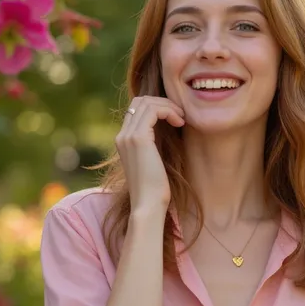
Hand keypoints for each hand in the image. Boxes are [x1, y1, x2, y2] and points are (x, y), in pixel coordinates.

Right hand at [116, 95, 184, 212]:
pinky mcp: (138, 138)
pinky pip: (153, 110)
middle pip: (140, 101)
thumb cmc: (155, 189)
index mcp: (124, 141)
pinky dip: (168, 111)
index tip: (176, 118)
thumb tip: (170, 128)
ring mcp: (128, 136)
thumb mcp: (155, 160)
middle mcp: (122, 136)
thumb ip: (156, 144)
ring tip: (182, 118)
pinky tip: (180, 122)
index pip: (137, 109)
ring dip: (168, 106)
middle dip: (163, 103)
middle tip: (181, 115)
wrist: (148, 204)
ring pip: (146, 102)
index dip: (158, 108)